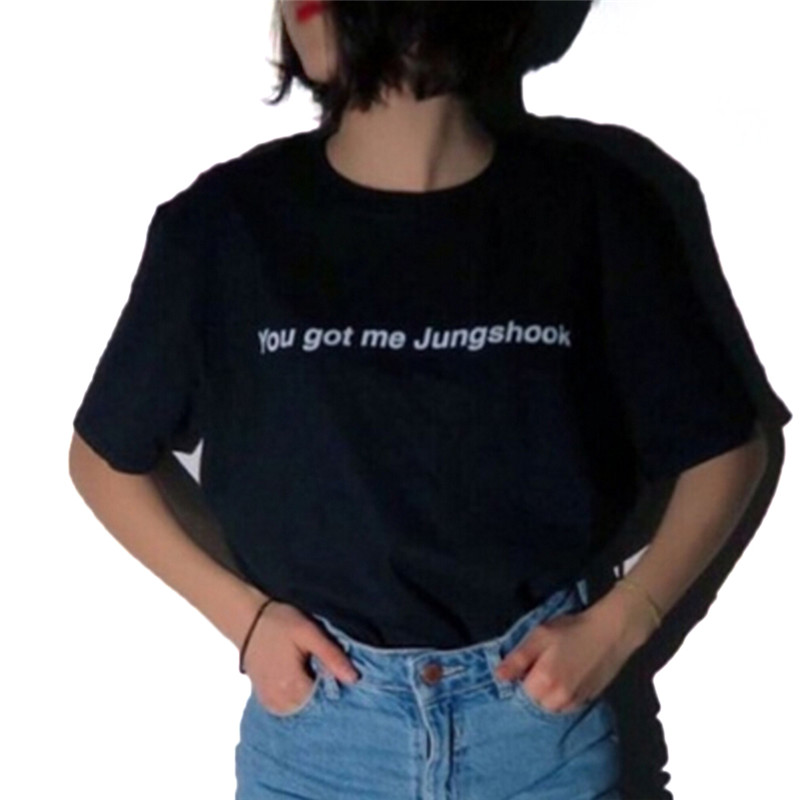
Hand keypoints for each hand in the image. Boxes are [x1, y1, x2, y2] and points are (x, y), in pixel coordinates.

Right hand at [242, 600, 360, 713]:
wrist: (248, 620)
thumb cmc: (279, 622)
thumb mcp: (309, 633)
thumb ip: (331, 656)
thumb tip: (354, 679)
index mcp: (291, 687)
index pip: (327, 700)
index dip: (337, 685)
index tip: (337, 668)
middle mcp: (280, 703)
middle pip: (316, 706)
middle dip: (325, 689)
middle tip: (319, 663)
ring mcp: (272, 705)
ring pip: (304, 708)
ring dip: (312, 692)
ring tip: (309, 667)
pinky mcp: (268, 702)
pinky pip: (292, 706)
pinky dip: (300, 694)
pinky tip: (302, 675)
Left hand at [493, 597, 650, 713]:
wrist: (610, 633)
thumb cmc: (571, 630)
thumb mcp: (539, 636)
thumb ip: (517, 659)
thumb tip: (498, 677)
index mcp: (544, 682)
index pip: (519, 693)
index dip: (521, 677)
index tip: (528, 664)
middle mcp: (559, 699)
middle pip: (535, 703)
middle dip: (533, 688)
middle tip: (542, 664)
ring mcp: (575, 703)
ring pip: (550, 707)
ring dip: (547, 695)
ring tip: (555, 670)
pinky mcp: (587, 702)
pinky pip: (566, 707)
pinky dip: (561, 697)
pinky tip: (566, 677)